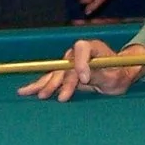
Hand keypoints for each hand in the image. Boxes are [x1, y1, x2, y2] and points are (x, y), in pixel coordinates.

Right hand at [20, 36, 142, 101]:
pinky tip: (25, 91)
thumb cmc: (118, 74)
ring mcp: (69, 63)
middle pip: (66, 65)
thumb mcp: (114, 76)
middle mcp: (78, 53)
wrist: (117, 76)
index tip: (84, 79)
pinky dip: (39, 85)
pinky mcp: (64, 74)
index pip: (82, 48)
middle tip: (62, 96)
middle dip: (62, 81)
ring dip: (47, 85)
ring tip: (39, 95)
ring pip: (55, 73)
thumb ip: (99, 74)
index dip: (81, 62)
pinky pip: (50, 79)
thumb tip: (83, 76)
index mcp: (93, 47)